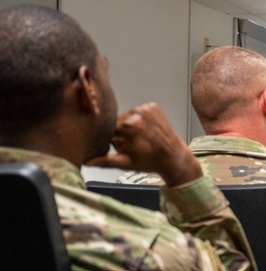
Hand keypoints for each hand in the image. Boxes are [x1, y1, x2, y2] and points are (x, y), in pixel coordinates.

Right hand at [87, 103, 201, 186]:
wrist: (174, 157)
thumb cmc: (152, 161)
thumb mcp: (125, 163)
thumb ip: (104, 160)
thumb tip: (87, 161)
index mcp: (127, 125)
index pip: (107, 128)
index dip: (111, 139)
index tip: (118, 146)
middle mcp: (136, 113)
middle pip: (117, 121)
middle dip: (120, 133)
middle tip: (131, 145)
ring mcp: (146, 108)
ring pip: (127, 116)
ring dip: (129, 126)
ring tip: (139, 139)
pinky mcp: (153, 107)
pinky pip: (139, 112)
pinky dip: (139, 120)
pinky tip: (146, 131)